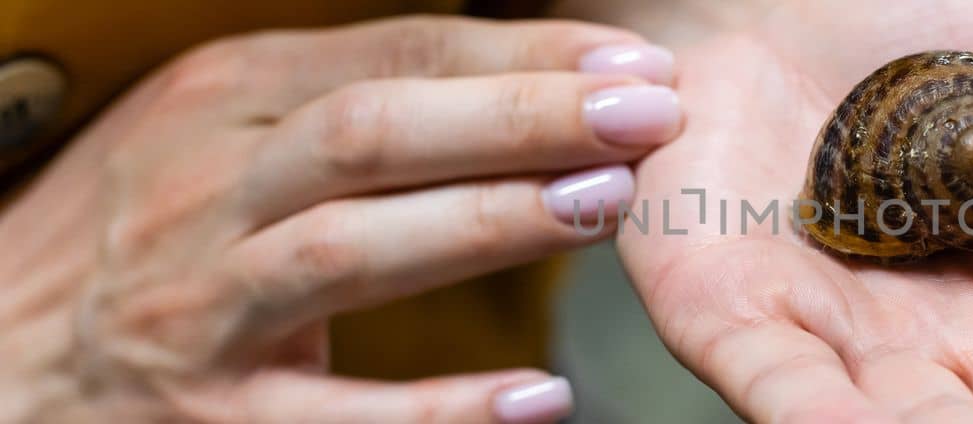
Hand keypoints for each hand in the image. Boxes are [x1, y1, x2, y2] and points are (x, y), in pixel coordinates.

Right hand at [0, 16, 680, 422]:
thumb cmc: (142, 228)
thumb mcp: (220, 129)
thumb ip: (340, 95)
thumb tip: (506, 63)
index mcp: (224, 98)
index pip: (396, 56)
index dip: (522, 55)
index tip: (634, 60)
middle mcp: (207, 187)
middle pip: (378, 132)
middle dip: (525, 117)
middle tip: (650, 115)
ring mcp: (200, 304)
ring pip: (352, 247)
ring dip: (488, 223)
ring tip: (607, 206)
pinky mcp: (209, 417)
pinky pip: (336, 417)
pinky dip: (440, 409)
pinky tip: (537, 400)